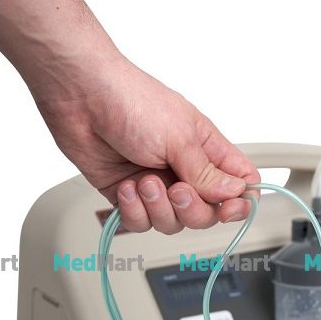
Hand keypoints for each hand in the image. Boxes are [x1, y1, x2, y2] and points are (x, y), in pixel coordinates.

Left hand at [35, 55, 259, 233]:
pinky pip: (141, 223)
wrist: (79, 96)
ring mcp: (158, 185)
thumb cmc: (131, 101)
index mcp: (208, 151)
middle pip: (207, 213)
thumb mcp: (179, 138)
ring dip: (158, 208)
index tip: (228, 210)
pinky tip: (126, 187)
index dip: (241, 203)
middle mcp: (186, 170)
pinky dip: (133, 210)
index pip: (241, 184)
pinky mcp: (130, 196)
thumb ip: (207, 173)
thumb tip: (234, 193)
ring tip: (143, 181)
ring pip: (174, 222)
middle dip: (191, 209)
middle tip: (176, 189)